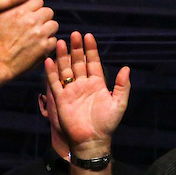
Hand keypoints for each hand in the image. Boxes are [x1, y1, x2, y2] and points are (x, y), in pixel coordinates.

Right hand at [0, 0, 59, 77]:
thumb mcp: (2, 18)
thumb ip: (16, 7)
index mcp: (21, 12)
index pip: (38, 1)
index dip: (35, 8)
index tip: (31, 15)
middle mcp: (32, 21)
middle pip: (48, 11)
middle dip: (43, 18)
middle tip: (36, 27)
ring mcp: (40, 34)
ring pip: (54, 25)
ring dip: (48, 30)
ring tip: (38, 37)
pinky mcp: (45, 47)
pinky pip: (54, 40)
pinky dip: (48, 43)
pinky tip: (39, 47)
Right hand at [45, 31, 129, 157]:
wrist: (92, 140)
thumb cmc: (107, 124)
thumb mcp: (119, 103)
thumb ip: (122, 86)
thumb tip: (126, 68)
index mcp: (97, 84)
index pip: (93, 62)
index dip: (90, 49)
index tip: (88, 36)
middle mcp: (83, 84)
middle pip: (78, 62)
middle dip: (76, 48)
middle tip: (74, 34)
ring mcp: (71, 91)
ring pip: (66, 69)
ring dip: (63, 56)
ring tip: (60, 42)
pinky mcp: (61, 99)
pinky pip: (55, 83)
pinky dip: (51, 72)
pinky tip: (49, 60)